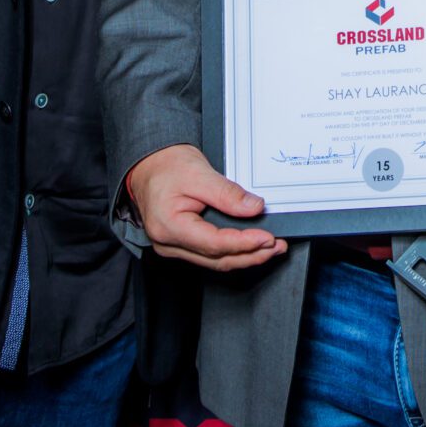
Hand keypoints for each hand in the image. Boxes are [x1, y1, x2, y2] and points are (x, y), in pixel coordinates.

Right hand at [125, 144, 286, 271]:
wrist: (149, 164)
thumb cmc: (166, 166)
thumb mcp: (199, 172)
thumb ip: (227, 193)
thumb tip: (253, 208)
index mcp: (169, 226)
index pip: (214, 243)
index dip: (244, 243)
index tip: (267, 238)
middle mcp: (168, 243)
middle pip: (217, 259)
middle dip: (251, 255)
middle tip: (276, 246)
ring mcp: (173, 247)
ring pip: (215, 262)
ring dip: (246, 257)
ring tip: (270, 249)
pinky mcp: (182, 245)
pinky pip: (210, 256)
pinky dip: (233, 252)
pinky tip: (250, 247)